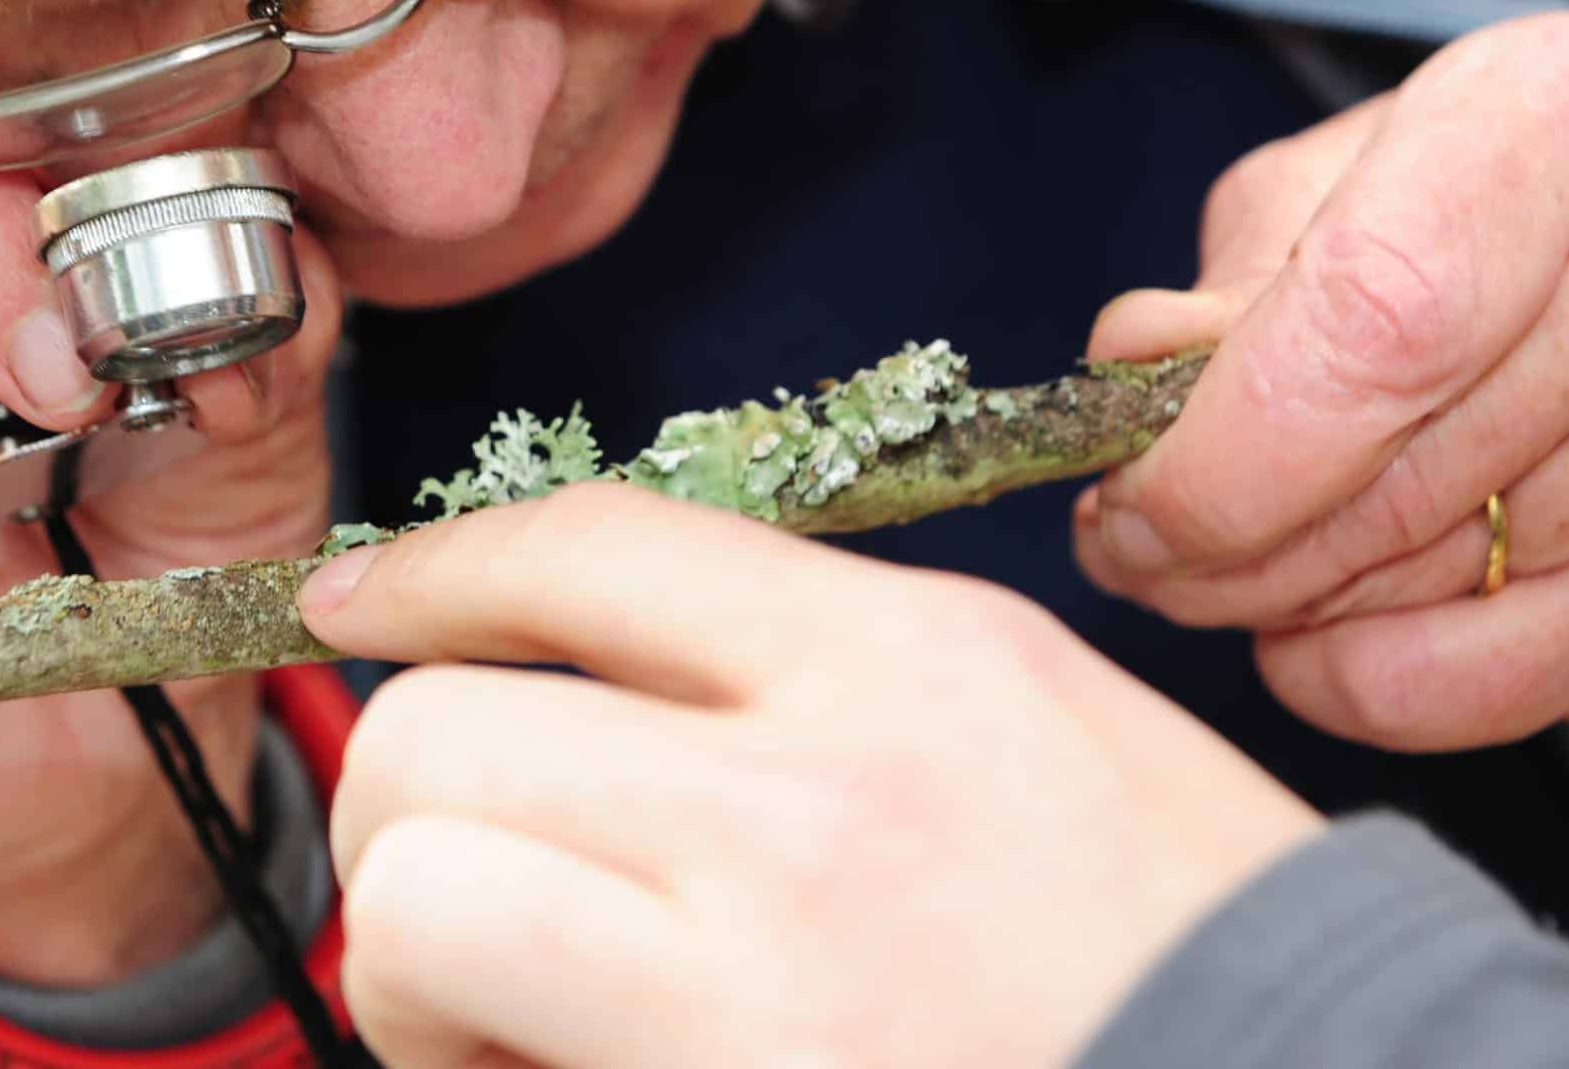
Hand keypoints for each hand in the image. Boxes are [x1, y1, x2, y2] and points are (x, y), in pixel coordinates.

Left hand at [299, 487, 1324, 1068]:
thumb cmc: (1209, 955)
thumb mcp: (1052, 729)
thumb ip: (832, 681)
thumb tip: (612, 688)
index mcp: (912, 665)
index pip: (593, 547)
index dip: (434, 570)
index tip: (359, 605)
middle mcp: (816, 800)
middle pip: (443, 728)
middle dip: (413, 814)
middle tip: (475, 894)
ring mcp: (755, 984)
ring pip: (420, 899)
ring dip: (424, 972)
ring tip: (516, 1029)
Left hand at [1077, 13, 1568, 749]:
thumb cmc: (1425, 216)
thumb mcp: (1301, 201)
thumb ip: (1213, 301)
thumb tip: (1135, 410)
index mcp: (1557, 114)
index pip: (1388, 320)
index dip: (1233, 451)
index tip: (1128, 503)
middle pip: (1414, 472)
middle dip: (1229, 547)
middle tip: (1131, 553)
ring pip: (1451, 585)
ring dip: (1287, 610)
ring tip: (1208, 572)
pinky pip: (1515, 684)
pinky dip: (1374, 686)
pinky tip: (1307, 639)